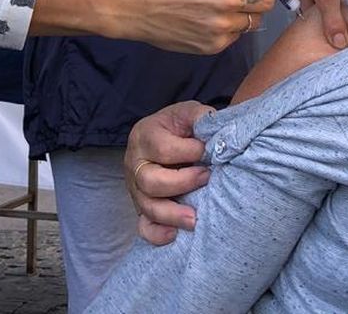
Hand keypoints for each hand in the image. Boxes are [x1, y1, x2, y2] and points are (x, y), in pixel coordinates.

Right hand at [125, 101, 210, 245]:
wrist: (168, 137)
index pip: (163, 149)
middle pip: (150, 181)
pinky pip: (143, 227)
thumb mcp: (188, 113)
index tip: (207, 150)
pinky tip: (174, 235)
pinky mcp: (141, 208)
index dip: (189, 152)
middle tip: (206, 177)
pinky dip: (157, 234)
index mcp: (144, 136)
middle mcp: (135, 163)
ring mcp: (136, 188)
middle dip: (182, 183)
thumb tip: (212, 126)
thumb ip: (200, 116)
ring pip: (147, 207)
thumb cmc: (180, 127)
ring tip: (196, 218)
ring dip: (173, 214)